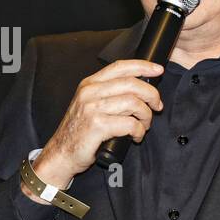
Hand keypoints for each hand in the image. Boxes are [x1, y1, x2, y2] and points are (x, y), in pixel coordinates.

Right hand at [30, 59, 164, 190]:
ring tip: (144, 125)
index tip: (157, 70)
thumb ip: (109, 93)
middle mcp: (90, 93)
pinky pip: (130, 124)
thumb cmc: (79, 131)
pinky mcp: (97, 126)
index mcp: (89, 84)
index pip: (120, 67)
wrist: (61, 153)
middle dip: (151, 94)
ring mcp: (92, 109)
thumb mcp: (89, 104)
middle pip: (131, 84)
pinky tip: (135, 136)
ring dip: (146, 116)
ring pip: (133, 103)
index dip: (142, 66)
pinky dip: (138, 131)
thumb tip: (141, 87)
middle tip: (157, 105)